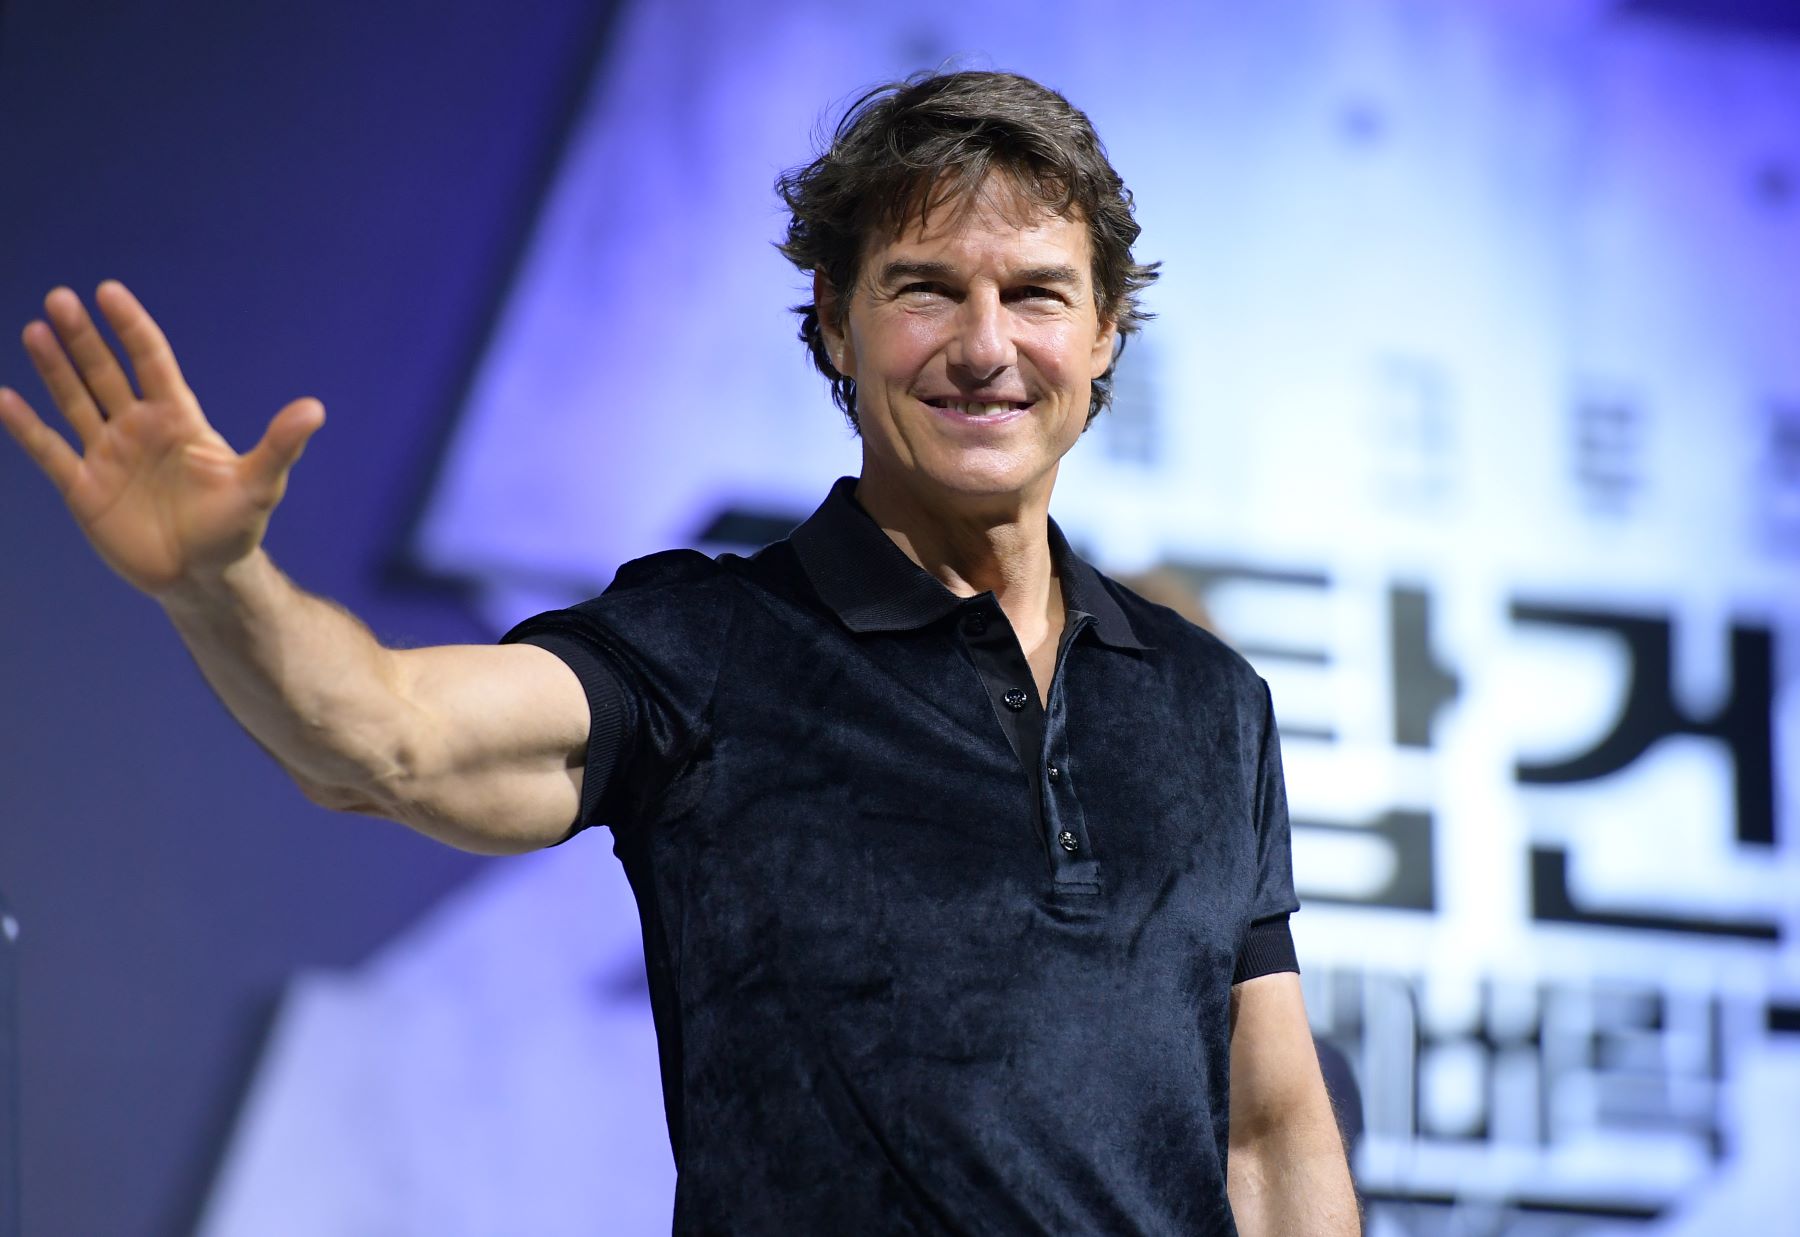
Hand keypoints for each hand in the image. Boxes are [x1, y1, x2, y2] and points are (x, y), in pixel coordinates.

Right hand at [0, 281, 323, 596]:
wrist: (202, 577)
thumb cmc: (235, 528)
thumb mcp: (261, 485)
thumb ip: (280, 445)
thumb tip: (316, 409)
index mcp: (178, 418)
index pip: (150, 361)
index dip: (130, 327)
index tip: (108, 292)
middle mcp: (139, 428)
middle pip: (106, 373)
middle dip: (84, 338)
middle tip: (60, 298)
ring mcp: (109, 455)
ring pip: (75, 401)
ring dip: (54, 368)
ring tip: (35, 331)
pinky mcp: (85, 488)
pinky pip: (50, 451)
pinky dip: (26, 427)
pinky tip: (5, 398)